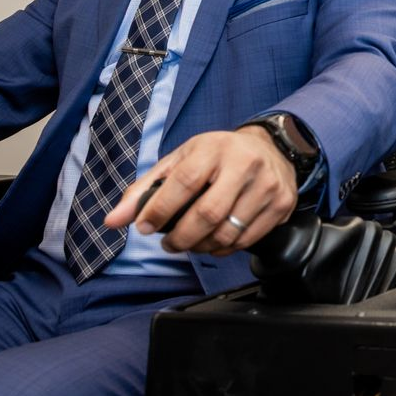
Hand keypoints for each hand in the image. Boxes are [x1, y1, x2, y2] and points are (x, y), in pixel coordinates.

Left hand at [105, 127, 297, 255]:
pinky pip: (247, 240)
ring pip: (227, 233)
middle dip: (180, 237)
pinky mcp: (282, 204)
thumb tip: (113, 221)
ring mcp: (267, 186)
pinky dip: (223, 248)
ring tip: (191, 242)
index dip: (159, 210)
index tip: (144, 226)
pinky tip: (214, 241)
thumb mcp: (181, 160)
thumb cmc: (219, 155)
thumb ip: (145, 189)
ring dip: (201, 247)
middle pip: (207, 214)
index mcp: (214, 149)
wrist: (273, 147)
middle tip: (169, 243)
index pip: (183, 183)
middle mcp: (245, 165)